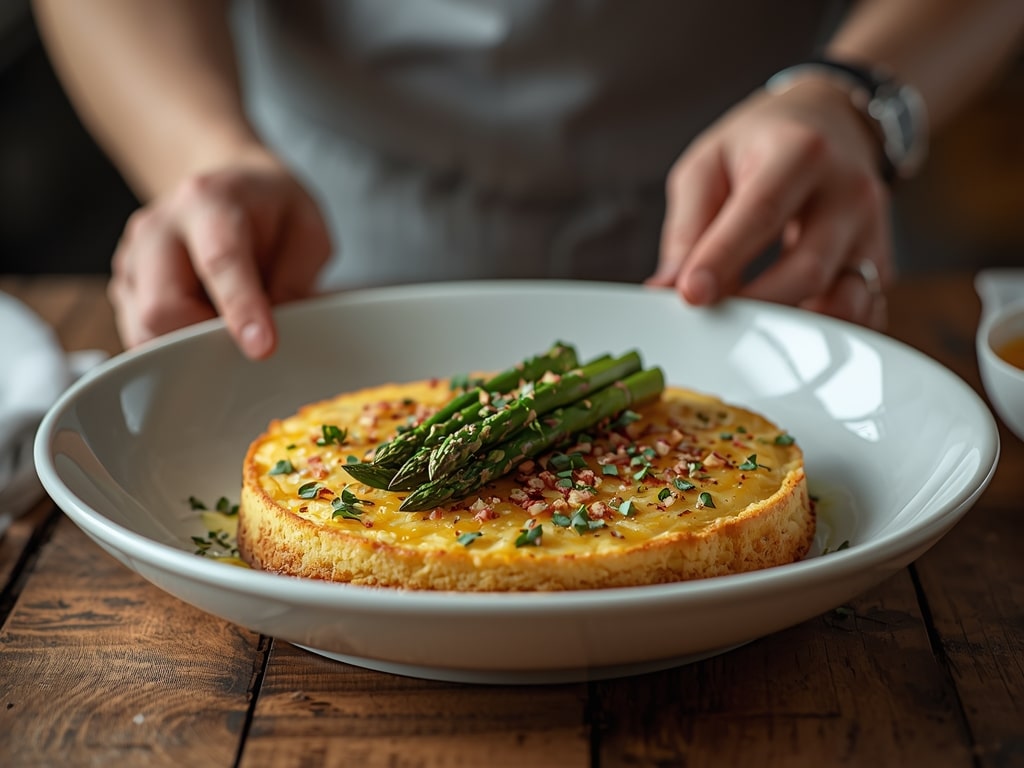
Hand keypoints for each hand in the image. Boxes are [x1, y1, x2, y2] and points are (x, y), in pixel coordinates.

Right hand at [108, 149, 330, 358]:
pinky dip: (174, 346)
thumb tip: (276, 334)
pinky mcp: (124, 286)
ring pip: (144, 329)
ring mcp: (133, 257)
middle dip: (206, 340)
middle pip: (162, 305)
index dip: (241, 308)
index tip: (262, 347)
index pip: (220, 261)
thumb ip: (295, 281)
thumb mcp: (307, 232)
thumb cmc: (271, 211)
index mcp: (210, 201)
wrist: (226, 189)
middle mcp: (159, 227)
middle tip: (245, 343)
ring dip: (190, 347)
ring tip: (226, 327)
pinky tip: (203, 326)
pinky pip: (140, 335)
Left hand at [648, 78, 892, 328]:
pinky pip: (861, 313)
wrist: (829, 121)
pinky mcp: (879, 263)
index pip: (762, 213)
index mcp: (800, 152)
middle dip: (755, 306)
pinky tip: (786, 336)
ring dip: (792, 331)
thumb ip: (687, 228)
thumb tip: (667, 289)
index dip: (724, 259)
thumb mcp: (708, 166)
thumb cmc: (758, 145)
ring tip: (746, 333)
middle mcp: (848, 191)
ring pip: (844, 301)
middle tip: (710, 324)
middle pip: (808, 268)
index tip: (691, 295)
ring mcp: (872, 231)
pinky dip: (823, 336)